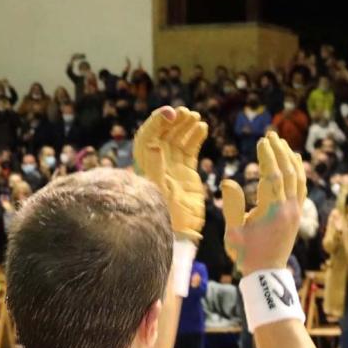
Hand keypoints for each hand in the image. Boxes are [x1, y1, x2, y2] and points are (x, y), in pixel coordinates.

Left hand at [133, 105, 209, 240]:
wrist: (180, 234)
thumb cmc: (165, 214)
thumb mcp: (158, 191)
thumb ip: (154, 167)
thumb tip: (153, 143)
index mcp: (145, 165)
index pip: (148, 136)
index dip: (157, 122)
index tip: (170, 114)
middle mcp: (157, 163)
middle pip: (163, 134)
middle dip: (174, 121)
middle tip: (185, 113)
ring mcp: (172, 167)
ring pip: (177, 139)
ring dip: (185, 126)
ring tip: (195, 117)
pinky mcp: (186, 173)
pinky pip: (190, 150)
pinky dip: (195, 137)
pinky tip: (202, 127)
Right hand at [220, 131, 306, 274]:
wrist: (266, 273)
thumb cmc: (245, 254)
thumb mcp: (233, 233)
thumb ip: (231, 206)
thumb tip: (228, 181)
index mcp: (272, 211)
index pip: (273, 175)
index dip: (268, 156)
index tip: (262, 140)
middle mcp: (288, 209)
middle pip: (287, 172)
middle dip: (280, 151)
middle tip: (272, 135)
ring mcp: (296, 211)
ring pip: (298, 178)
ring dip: (291, 159)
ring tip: (283, 143)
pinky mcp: (298, 215)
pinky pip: (302, 187)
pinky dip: (299, 172)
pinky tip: (295, 162)